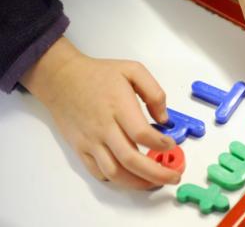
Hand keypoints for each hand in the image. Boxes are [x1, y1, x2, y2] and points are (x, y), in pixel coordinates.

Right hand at [21, 37, 179, 189]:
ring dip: (138, 182)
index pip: (141, 133)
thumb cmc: (98, 74)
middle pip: (131, 159)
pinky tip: (131, 177)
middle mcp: (104, 127)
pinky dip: (117, 180)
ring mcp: (91, 141)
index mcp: (119, 106)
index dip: (160, 144)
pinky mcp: (81, 149)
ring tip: (155, 182)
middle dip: (156, 173)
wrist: (61, 79)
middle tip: (174, 176)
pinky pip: (99, 172)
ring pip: (115, 172)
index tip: (171, 145)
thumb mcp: (133, 70)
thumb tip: (164, 119)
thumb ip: (154, 92)